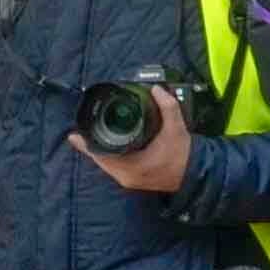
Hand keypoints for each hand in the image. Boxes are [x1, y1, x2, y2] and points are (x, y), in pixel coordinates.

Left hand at [71, 87, 191, 194]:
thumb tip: (155, 89)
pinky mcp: (133, 180)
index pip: (102, 155)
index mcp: (132, 166)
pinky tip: (105, 145)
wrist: (196, 174)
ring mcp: (129, 180)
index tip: (74, 135)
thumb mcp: (176, 128)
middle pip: (101, 160)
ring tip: (89, 136)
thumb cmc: (184, 154)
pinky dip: (108, 157)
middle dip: (91, 145)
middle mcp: (127, 177)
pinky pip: (114, 167)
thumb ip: (167, 107)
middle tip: (80, 131)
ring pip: (107, 165)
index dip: (87, 145)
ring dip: (99, 151)